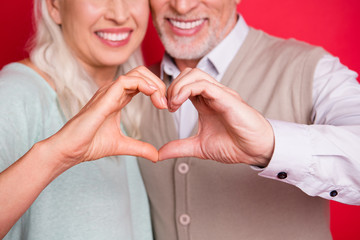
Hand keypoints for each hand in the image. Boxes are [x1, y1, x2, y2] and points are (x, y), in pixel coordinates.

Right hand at [44, 66, 166, 167]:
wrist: (70, 150)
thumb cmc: (89, 144)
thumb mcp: (122, 145)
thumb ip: (140, 148)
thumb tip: (156, 156)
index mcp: (118, 99)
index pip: (142, 83)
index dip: (157, 91)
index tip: (166, 107)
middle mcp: (114, 92)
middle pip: (142, 73)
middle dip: (159, 84)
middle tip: (167, 103)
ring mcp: (108, 92)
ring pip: (137, 73)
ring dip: (155, 84)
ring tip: (162, 102)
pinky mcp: (105, 96)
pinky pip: (127, 81)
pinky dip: (144, 85)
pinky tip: (153, 96)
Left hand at [158, 68, 274, 166]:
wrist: (256, 151)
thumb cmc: (234, 145)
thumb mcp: (199, 147)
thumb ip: (180, 147)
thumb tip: (159, 153)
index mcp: (205, 102)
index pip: (184, 84)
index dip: (170, 91)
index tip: (164, 108)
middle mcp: (212, 94)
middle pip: (187, 73)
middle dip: (171, 86)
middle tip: (166, 105)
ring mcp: (220, 94)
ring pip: (194, 74)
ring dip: (177, 86)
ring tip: (172, 104)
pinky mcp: (227, 98)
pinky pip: (204, 85)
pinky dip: (187, 90)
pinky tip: (179, 103)